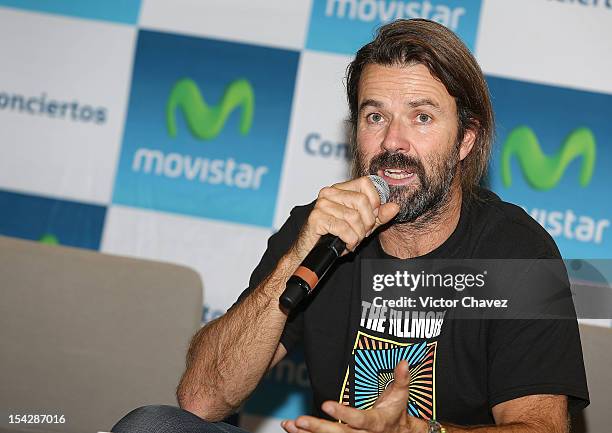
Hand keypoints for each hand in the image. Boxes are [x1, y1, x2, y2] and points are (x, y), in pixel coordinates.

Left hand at [281, 361, 427, 432]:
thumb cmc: (396, 412)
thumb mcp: (400, 396)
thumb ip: (401, 380)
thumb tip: (404, 362)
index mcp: (376, 423)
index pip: (359, 420)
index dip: (343, 414)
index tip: (327, 405)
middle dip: (318, 428)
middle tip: (300, 420)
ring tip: (290, 425)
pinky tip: (291, 429)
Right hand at [291, 176, 399, 260]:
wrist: (311, 252)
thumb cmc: (335, 236)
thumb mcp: (362, 225)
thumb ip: (378, 216)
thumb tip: (394, 207)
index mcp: (341, 188)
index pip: (366, 183)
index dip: (375, 201)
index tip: (372, 217)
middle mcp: (329, 192)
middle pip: (362, 201)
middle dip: (367, 223)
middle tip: (361, 234)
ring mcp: (322, 204)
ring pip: (354, 217)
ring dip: (357, 235)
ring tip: (351, 240)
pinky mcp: (316, 218)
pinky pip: (344, 229)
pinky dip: (349, 241)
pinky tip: (344, 244)